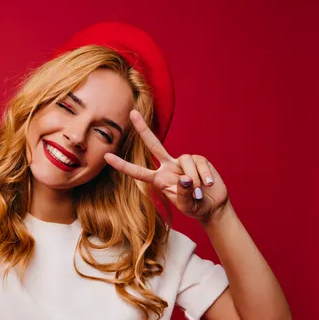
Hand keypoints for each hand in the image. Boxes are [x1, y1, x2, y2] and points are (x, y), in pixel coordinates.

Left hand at [104, 110, 229, 222]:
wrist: (212, 205)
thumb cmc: (194, 206)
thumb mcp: (186, 205)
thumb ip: (183, 193)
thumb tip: (185, 178)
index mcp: (159, 179)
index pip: (138, 172)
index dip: (122, 165)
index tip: (106, 156)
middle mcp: (168, 167)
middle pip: (154, 144)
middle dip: (143, 128)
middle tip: (132, 112)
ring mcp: (183, 162)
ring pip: (185, 161)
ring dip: (195, 180)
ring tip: (200, 192)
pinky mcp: (198, 160)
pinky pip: (199, 163)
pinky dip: (205, 175)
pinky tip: (208, 184)